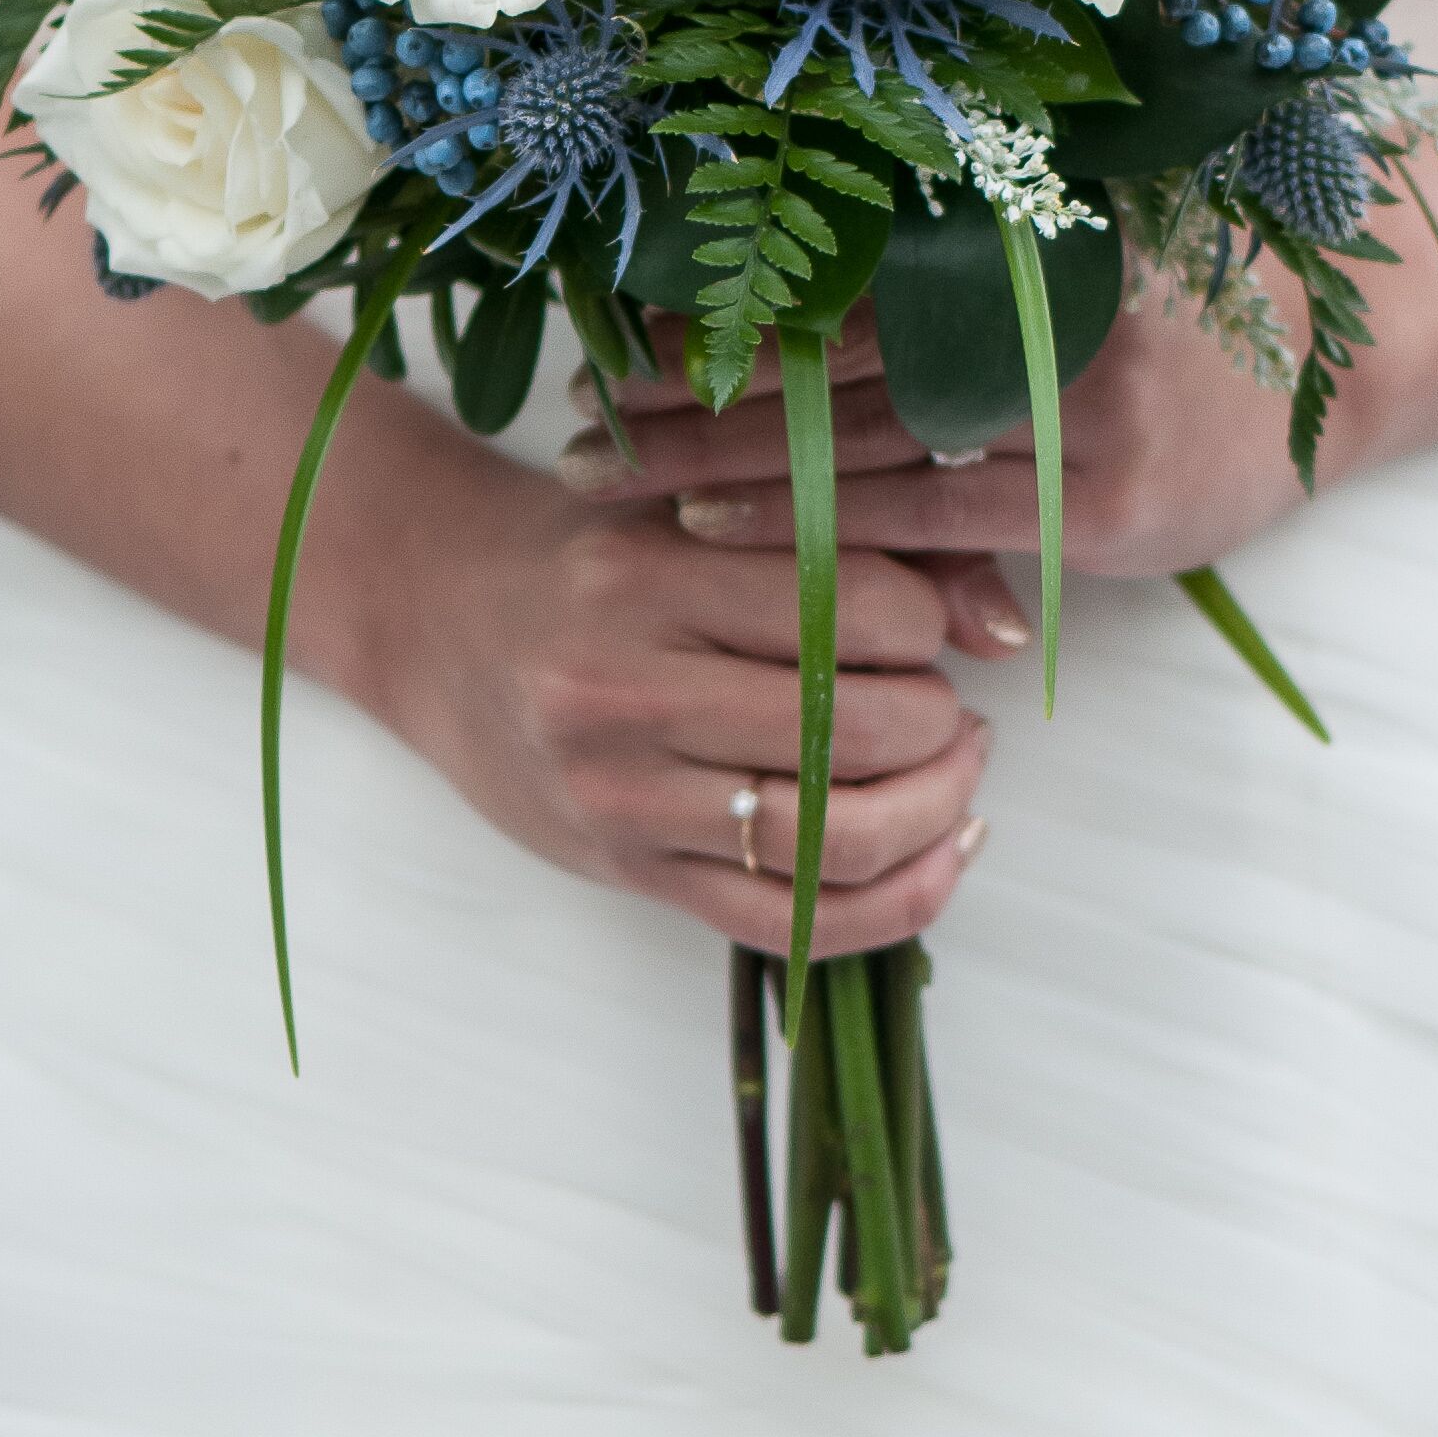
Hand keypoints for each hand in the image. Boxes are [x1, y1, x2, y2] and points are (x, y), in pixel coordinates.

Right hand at [377, 435, 998, 956]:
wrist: (435, 620)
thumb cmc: (585, 555)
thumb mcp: (691, 513)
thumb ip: (840, 545)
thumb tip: (1002, 624)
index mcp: (646, 580)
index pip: (855, 610)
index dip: (926, 622)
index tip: (923, 624)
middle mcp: (625, 694)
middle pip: (856, 731)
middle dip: (940, 723)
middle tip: (948, 704)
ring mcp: (624, 798)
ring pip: (837, 840)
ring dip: (935, 810)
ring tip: (951, 769)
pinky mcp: (632, 871)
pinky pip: (794, 923)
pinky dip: (898, 901)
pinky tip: (943, 853)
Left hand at [556, 281, 1341, 584]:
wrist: (1332, 367)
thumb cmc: (1167, 316)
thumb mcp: (1059, 261)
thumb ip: (942, 276)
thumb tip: (781, 277)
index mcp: (1012, 235)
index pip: (833, 272)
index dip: (721, 303)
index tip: (612, 329)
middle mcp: (1034, 309)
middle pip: (823, 354)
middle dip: (693, 391)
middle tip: (582, 417)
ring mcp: (1070, 409)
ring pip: (859, 442)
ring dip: (724, 466)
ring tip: (617, 482)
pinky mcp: (1094, 505)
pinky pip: (934, 522)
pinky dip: (829, 533)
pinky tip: (735, 541)